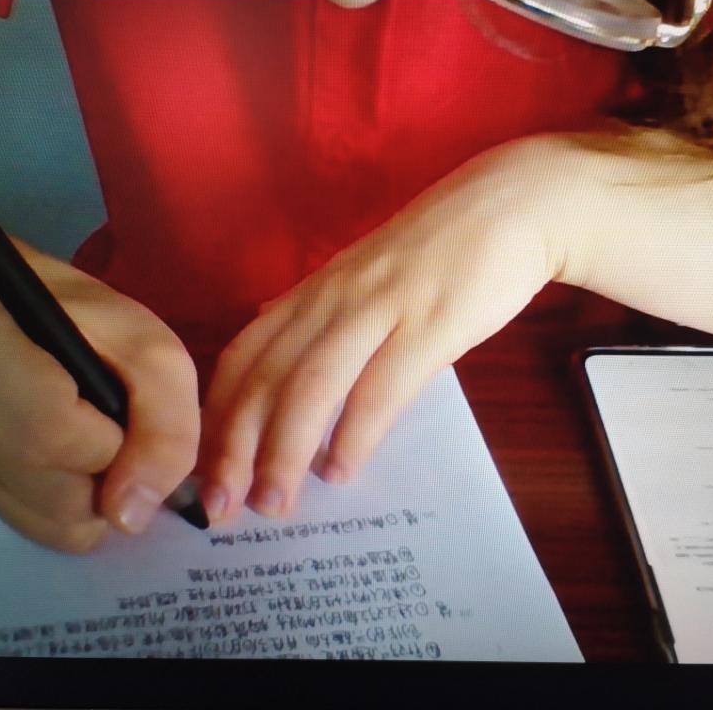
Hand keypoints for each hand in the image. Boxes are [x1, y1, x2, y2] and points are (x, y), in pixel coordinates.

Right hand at [0, 258, 199, 552]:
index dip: (107, 447)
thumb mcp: (158, 356)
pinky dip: (71, 510)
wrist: (35, 320)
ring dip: (94, 499)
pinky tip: (74, 463)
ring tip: (98, 446)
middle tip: (119, 435)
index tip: (126, 424)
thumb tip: (129, 517)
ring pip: (44, 521)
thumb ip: (166, 428)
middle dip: (107, 479)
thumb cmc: (99, 328)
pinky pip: (34, 526)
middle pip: (49, 490)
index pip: (48, 434)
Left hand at [199, 136, 573, 522]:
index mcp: (314, 293)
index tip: (202, 470)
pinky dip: (356, 432)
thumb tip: (269, 343)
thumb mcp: (361, 277)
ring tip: (274, 502)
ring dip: (285, 449)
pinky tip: (341, 470)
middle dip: (235, 446)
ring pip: (312, 384)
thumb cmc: (436, 248)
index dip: (216, 417)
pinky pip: (383, 385)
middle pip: (266, 377)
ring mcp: (380, 308)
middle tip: (222, 506)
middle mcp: (333, 299)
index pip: (243, 357)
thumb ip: (316, 314)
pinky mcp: (431, 322)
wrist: (510, 205)